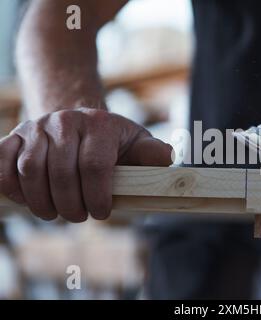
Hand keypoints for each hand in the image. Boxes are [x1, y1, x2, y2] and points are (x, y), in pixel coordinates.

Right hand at [0, 108, 172, 221]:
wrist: (78, 123)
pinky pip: (2, 164)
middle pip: (61, 172)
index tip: (100, 213)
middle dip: (70, 205)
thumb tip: (166, 157)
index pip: (95, 166)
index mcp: (100, 124)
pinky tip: (28, 200)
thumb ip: (153, 153)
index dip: (97, 197)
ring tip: (55, 213)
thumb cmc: (112, 141)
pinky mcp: (14, 137)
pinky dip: (11, 187)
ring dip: (41, 201)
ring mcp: (37, 127)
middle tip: (78, 216)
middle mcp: (66, 121)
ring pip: (30, 170)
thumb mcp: (138, 144)